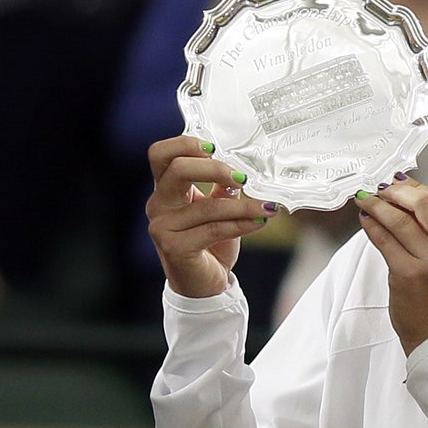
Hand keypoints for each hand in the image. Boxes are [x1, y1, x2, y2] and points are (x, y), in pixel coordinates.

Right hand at [146, 135, 274, 298]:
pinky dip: (242, 224)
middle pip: (177, 170)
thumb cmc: (210, 243)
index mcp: (166, 189)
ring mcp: (162, 227)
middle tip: (243, 177)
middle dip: (214, 169)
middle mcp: (159, 204)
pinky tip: (259, 221)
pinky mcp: (175, 247)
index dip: (185, 144)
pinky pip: (214, 229)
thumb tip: (244, 168)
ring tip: (268, 207)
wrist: (204, 283)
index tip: (215, 147)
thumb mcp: (219, 208)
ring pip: (207, 206)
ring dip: (244, 206)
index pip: (162, 155)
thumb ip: (225, 187)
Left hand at [355, 178, 427, 354]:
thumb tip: (409, 193)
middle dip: (396, 191)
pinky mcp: (408, 273)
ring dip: (377, 205)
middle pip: (423, 202)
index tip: (400, 184)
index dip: (418, 186)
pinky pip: (384, 239)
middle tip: (380, 190)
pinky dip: (371, 225)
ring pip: (399, 219)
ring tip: (366, 201)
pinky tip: (365, 219)